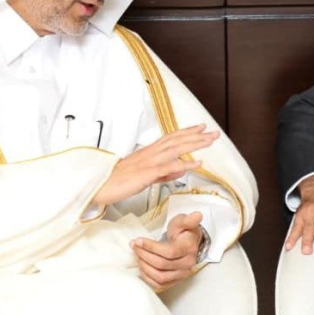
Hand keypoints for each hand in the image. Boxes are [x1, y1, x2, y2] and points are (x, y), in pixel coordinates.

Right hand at [92, 125, 219, 205]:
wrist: (99, 186)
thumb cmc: (119, 182)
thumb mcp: (146, 176)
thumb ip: (165, 172)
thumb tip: (182, 168)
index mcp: (149, 152)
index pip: (171, 138)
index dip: (187, 132)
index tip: (201, 127)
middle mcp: (150, 153)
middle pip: (177, 140)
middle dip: (197, 135)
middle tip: (214, 132)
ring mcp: (148, 162)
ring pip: (175, 149)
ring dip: (194, 143)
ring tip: (209, 140)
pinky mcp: (146, 173)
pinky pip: (168, 167)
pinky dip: (184, 164)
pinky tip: (198, 163)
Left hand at [131, 212, 203, 291]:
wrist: (188, 244)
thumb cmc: (183, 232)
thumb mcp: (183, 222)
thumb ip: (188, 219)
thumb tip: (197, 215)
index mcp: (189, 249)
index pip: (169, 252)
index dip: (151, 247)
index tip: (138, 240)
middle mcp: (187, 265)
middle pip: (162, 265)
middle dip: (144, 255)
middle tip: (134, 246)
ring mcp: (181, 275)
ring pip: (159, 277)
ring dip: (144, 266)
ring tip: (137, 255)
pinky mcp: (174, 282)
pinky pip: (159, 285)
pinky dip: (147, 277)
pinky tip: (141, 266)